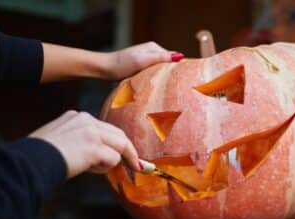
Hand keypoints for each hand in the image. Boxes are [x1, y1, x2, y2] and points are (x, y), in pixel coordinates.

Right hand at [29, 111, 139, 178]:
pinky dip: (105, 168)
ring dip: (118, 160)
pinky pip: (113, 159)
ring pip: (120, 145)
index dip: (117, 142)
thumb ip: (81, 143)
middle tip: (138, 165)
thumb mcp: (61, 141)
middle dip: (129, 150)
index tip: (126, 154)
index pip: (104, 128)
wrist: (30, 161)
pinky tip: (88, 169)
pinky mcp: (94, 146)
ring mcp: (91, 132)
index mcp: (77, 116)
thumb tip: (100, 157)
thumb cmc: (39, 157)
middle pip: (118, 134)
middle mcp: (86, 120)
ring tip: (108, 170)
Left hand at [40, 42, 182, 82]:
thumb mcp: (143, 60)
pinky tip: (158, 92)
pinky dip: (156, 83)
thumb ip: (161, 58)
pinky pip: (153, 77)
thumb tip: (180, 57)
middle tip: (182, 90)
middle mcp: (152, 53)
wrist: (104, 69)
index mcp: (155, 48)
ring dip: (164, 81)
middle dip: (173, 76)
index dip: (181, 68)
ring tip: (172, 93)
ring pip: (161, 73)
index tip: (190, 79)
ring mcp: (146, 62)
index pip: (174, 58)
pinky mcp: (141, 70)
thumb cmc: (122, 64)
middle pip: (168, 66)